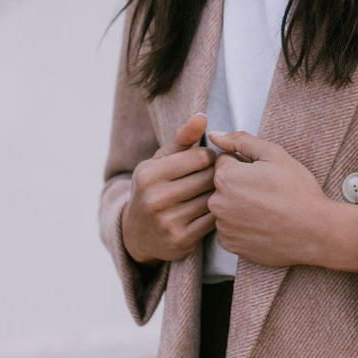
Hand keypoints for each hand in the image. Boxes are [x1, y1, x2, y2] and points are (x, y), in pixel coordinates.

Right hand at [121, 113, 215, 264]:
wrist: (137, 234)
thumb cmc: (154, 188)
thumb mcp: (160, 161)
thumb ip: (182, 138)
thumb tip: (202, 117)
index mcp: (149, 174)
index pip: (200, 157)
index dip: (209, 157)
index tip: (207, 161)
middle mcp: (155, 198)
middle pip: (209, 178)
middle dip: (217, 175)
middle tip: (216, 176)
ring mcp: (167, 221)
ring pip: (213, 199)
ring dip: (220, 194)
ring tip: (217, 191)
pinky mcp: (181, 240)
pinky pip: (214, 220)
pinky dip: (219, 213)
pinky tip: (215, 209)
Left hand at [207, 130, 357, 272]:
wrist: (316, 232)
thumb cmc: (298, 192)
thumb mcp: (274, 155)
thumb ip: (241, 140)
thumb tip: (214, 135)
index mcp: (225, 177)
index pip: (224, 161)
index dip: (245, 165)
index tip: (263, 175)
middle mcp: (217, 203)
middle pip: (222, 186)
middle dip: (240, 185)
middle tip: (268, 192)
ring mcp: (223, 227)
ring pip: (226, 208)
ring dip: (240, 206)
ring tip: (268, 209)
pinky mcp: (231, 245)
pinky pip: (230, 229)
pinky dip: (243, 226)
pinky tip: (264, 224)